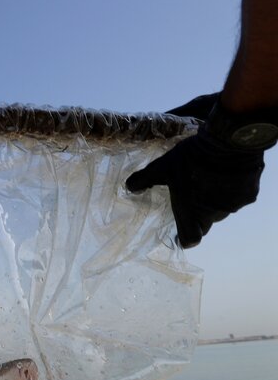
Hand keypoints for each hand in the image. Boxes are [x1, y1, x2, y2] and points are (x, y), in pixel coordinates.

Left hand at [125, 94, 264, 247]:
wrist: (229, 141)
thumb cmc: (191, 159)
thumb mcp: (162, 167)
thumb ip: (143, 180)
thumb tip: (129, 188)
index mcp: (193, 213)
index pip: (190, 238)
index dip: (184, 237)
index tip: (179, 233)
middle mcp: (216, 214)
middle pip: (206, 222)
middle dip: (197, 214)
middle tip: (190, 196)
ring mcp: (235, 205)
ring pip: (222, 210)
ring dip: (214, 201)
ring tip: (206, 182)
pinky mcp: (249, 193)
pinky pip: (238, 197)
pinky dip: (230, 191)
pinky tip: (223, 175)